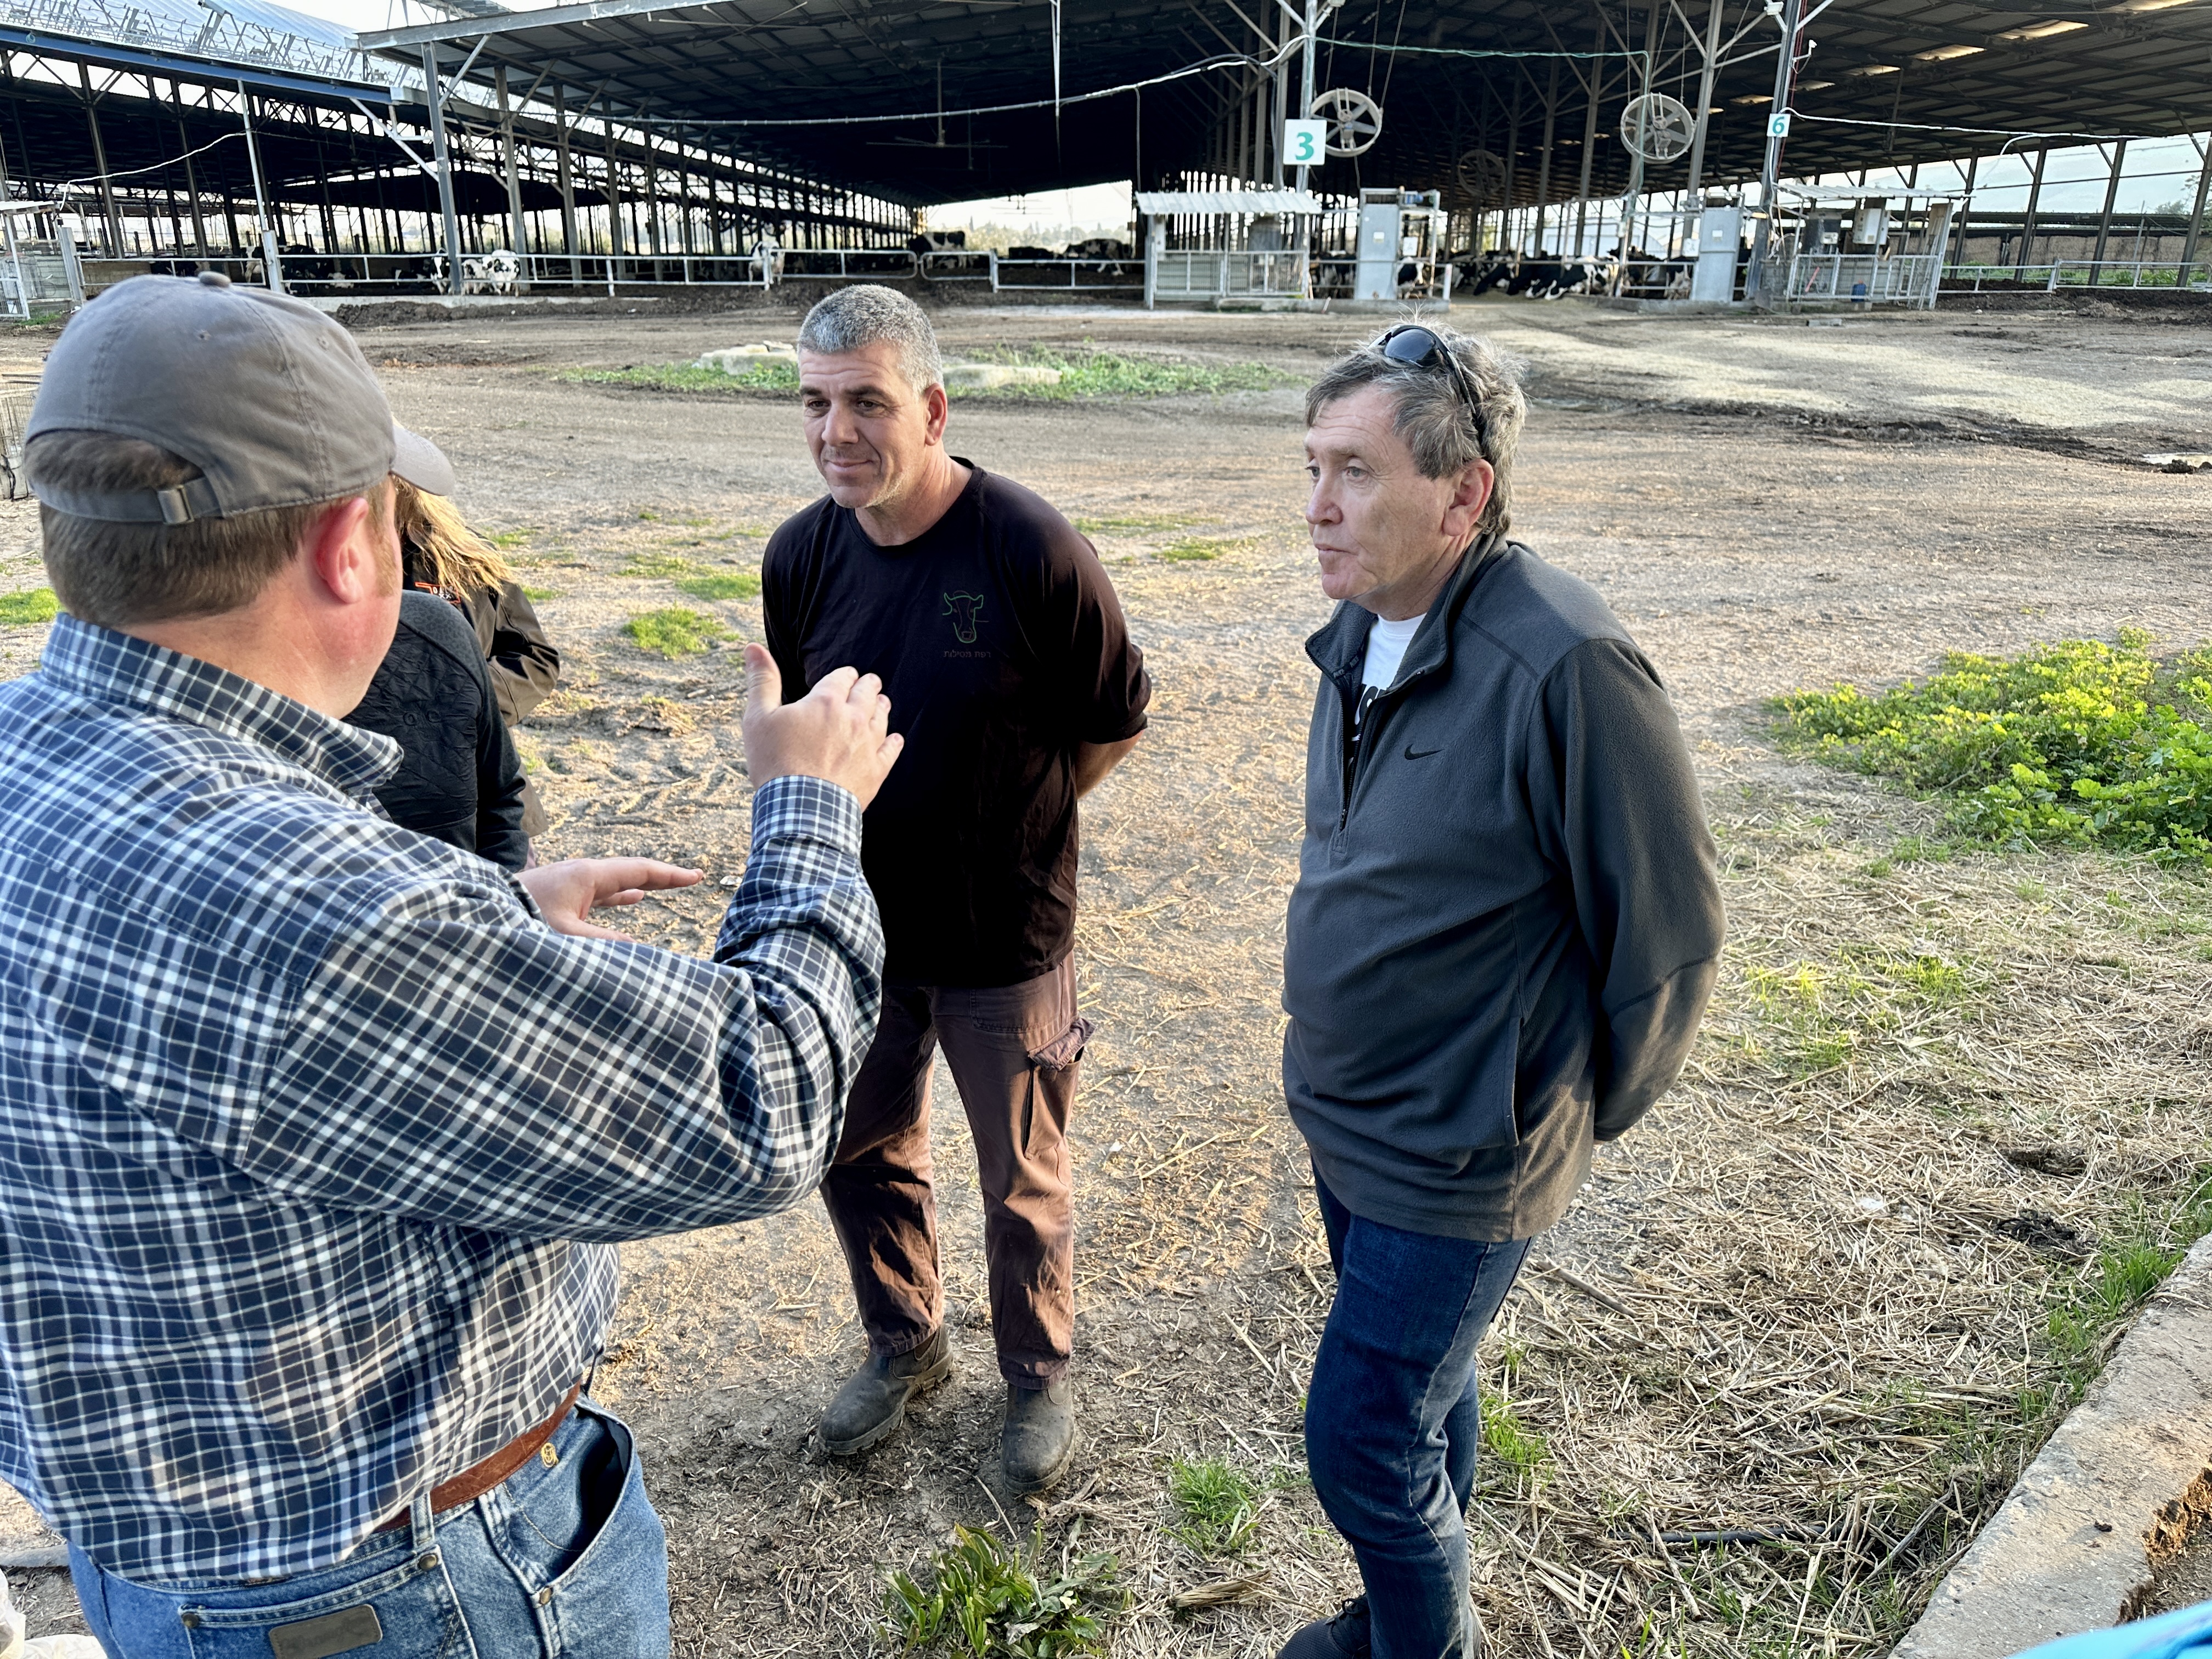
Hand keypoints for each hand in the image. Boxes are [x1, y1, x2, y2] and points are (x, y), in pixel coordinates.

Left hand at [520, 857, 702, 939]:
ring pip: (614, 884)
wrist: (480, 913)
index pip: (638, 871)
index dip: (669, 875)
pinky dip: (618, 898)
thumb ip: (604, 944)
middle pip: (630, 873)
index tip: (696, 876)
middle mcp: (580, 875)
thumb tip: (638, 951)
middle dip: (661, 878)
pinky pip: (599, 895)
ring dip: (640, 887)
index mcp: (586, 876)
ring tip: (662, 888)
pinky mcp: (558, 897)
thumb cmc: (518, 919)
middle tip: (690, 878)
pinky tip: (630, 900)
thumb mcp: (565, 937)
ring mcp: (568, 885)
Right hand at [741, 644, 903, 806]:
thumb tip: (754, 647)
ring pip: (882, 717)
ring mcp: (868, 745)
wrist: (800, 809)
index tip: (845, 676)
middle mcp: (854, 718)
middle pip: (868, 693)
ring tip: (881, 703)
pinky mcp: (876, 770)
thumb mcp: (759, 718)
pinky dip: (893, 741)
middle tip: (869, 683)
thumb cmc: (776, 763)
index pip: (843, 677)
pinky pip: (891, 750)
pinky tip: (894, 739)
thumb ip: (762, 680)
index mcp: (827, 701)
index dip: (844, 675)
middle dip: (867, 686)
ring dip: (881, 707)